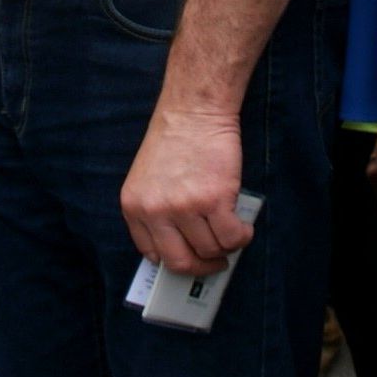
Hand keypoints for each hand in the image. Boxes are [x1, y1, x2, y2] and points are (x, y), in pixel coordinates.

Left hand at [120, 102, 247, 274]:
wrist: (194, 110)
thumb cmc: (175, 140)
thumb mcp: (148, 180)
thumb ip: (156, 212)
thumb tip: (183, 245)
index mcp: (134, 207)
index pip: (152, 254)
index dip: (176, 260)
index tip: (191, 258)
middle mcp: (155, 211)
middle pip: (180, 262)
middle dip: (202, 266)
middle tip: (215, 261)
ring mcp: (184, 207)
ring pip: (210, 250)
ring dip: (226, 247)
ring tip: (232, 231)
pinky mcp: (213, 200)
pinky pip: (231, 238)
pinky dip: (241, 237)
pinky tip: (243, 227)